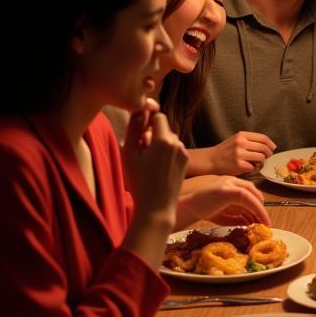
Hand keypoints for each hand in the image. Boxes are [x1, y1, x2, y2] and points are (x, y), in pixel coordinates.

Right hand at [121, 103, 187, 225]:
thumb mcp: (129, 153)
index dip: (148, 123)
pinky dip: (166, 155)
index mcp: (164, 139)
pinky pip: (174, 151)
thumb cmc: (139, 181)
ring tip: (148, 164)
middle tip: (140, 153)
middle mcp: (178, 143)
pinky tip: (157, 170)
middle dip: (153, 136)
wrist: (156, 207)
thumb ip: (134, 128)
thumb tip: (140, 109)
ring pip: (169, 140)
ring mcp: (184, 153)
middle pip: (164, 129)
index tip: (139, 135)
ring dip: (159, 146)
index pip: (158, 116)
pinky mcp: (186, 162)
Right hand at [178, 177, 269, 226]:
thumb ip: (237, 215)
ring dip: (260, 210)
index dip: (256, 202)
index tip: (261, 215)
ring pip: (251, 195)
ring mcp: (228, 183)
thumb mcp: (223, 213)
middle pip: (251, 191)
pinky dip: (256, 208)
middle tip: (266, 220)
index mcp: (229, 183)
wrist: (186, 207)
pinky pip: (247, 198)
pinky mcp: (227, 190)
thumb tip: (251, 221)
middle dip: (260, 206)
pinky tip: (260, 218)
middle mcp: (230, 180)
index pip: (248, 190)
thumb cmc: (202, 210)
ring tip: (265, 222)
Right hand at [202, 131, 275, 174]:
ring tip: (255, 162)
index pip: (263, 138)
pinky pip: (253, 167)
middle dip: (268, 154)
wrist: (210, 160)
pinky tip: (247, 167)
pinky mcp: (239, 165)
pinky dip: (253, 168)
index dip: (270, 144)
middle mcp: (241, 143)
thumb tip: (268, 146)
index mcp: (242, 135)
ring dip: (261, 161)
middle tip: (266, 157)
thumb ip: (250, 141)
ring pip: (261, 157)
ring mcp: (240, 154)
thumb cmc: (225, 151)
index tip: (273, 148)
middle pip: (264, 148)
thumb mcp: (236, 140)